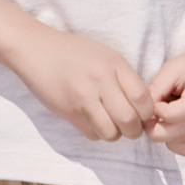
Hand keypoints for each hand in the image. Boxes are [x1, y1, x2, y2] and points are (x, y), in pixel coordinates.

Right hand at [12, 25, 154, 142]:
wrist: (37, 50)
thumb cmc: (75, 53)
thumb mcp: (105, 55)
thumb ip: (124, 78)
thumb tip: (144, 107)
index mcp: (114, 63)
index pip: (143, 98)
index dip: (147, 112)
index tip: (142, 113)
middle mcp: (101, 80)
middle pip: (129, 120)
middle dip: (134, 130)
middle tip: (129, 125)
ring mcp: (83, 97)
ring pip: (111, 133)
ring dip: (114, 134)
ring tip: (110, 123)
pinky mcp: (68, 111)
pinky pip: (92, 134)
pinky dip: (96, 132)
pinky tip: (92, 120)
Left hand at [143, 40, 184, 156]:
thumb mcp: (173, 68)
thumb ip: (156, 89)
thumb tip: (143, 113)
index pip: (172, 115)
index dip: (155, 111)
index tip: (149, 103)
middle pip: (176, 133)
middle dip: (155, 128)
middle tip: (148, 117)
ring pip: (181, 144)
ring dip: (166, 134)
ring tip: (165, 116)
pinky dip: (177, 144)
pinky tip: (173, 128)